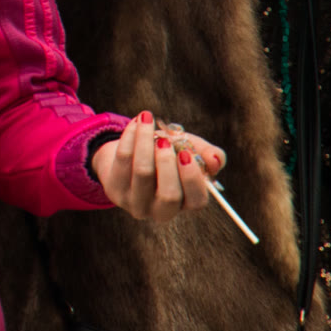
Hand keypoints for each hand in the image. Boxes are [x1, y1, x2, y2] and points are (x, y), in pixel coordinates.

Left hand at [92, 111, 221, 222]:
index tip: (186, 154)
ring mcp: (136, 203)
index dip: (193, 178)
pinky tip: (136, 123)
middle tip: (164, 141)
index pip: (196, 201)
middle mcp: (161, 210)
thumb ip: (207, 154)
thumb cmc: (166, 153)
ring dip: (145, 143)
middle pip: (169, 195)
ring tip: (147, 121)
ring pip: (143, 174)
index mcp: (185, 202)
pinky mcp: (115, 191)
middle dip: (168, 164)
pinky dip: (130, 137)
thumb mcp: (189, 150)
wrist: (129, 153)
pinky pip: (123, 161)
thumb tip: (216, 160)